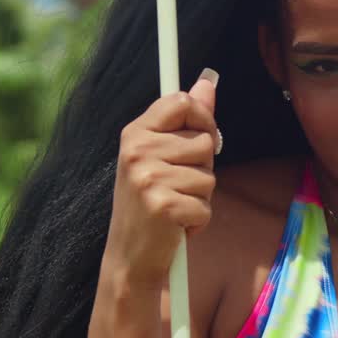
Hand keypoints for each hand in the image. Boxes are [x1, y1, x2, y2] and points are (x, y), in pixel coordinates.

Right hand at [106, 69, 219, 288]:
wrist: (128, 256)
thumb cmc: (149, 202)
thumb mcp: (160, 155)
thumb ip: (186, 119)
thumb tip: (208, 82)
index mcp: (135, 133)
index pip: (183, 102)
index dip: (203, 118)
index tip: (201, 137)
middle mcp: (137, 151)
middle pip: (204, 140)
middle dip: (202, 166)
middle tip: (176, 185)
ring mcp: (148, 178)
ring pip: (209, 176)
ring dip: (200, 197)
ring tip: (174, 206)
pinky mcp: (162, 207)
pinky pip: (206, 205)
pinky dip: (198, 221)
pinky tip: (175, 227)